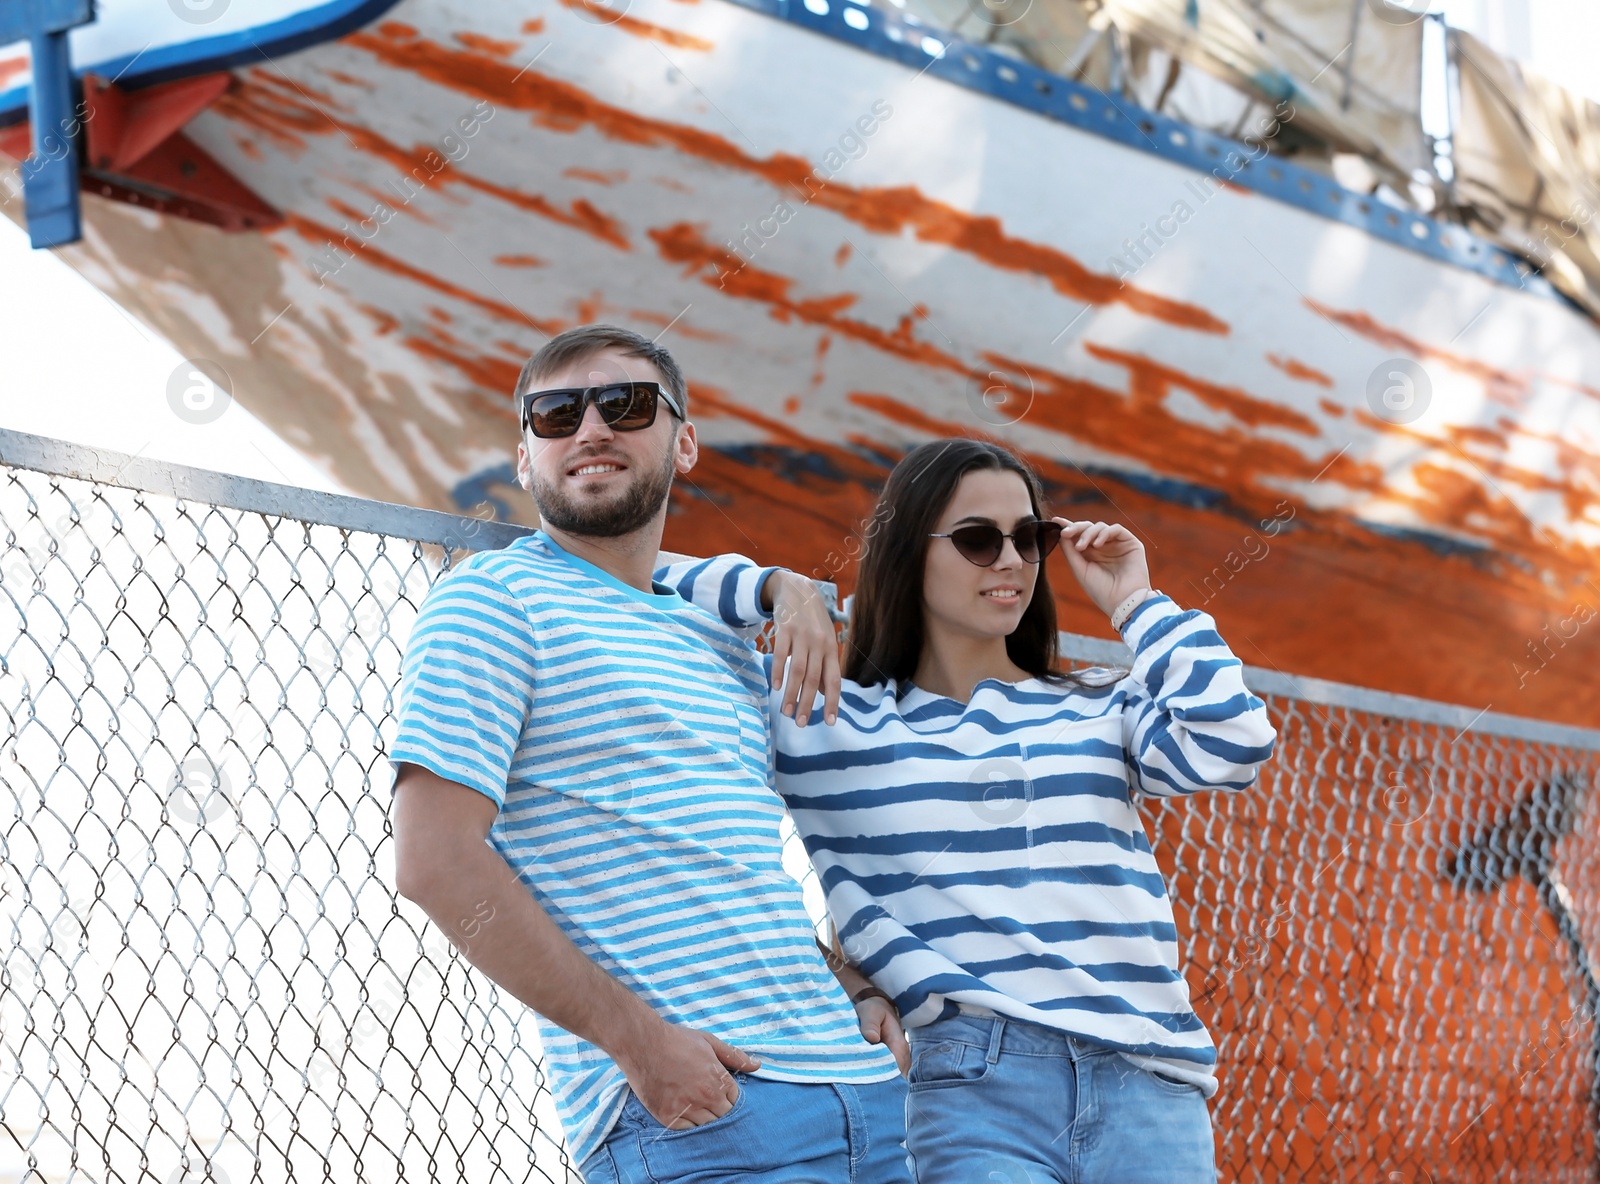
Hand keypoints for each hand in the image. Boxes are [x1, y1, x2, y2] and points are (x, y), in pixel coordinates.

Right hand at [615, 1020, 760, 1129]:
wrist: (643, 1043)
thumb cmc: (677, 1040)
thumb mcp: (709, 1042)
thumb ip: (734, 1056)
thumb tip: (758, 1065)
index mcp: (718, 1080)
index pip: (735, 1101)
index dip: (728, 1097)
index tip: (720, 1092)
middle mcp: (705, 1098)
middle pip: (723, 1117)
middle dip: (719, 1110)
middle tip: (707, 1101)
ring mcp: (687, 1109)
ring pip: (706, 1127)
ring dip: (705, 1119)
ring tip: (696, 1106)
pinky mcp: (668, 1117)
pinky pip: (686, 1132)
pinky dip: (688, 1125)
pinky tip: (683, 1113)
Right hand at [767, 571, 842, 725]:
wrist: (797, 588)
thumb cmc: (812, 620)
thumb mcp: (824, 640)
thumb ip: (824, 665)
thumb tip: (826, 693)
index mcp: (830, 649)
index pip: (834, 680)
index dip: (833, 702)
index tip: (830, 722)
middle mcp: (819, 643)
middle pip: (814, 679)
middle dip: (808, 704)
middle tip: (801, 724)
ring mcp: (802, 635)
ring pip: (797, 671)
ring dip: (791, 693)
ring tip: (786, 711)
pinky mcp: (784, 628)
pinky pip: (781, 654)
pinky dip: (777, 671)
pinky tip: (774, 686)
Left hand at [854, 997, 909, 1076]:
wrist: (877, 1012)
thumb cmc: (872, 1011)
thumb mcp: (870, 1011)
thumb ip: (870, 1023)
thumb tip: (872, 1037)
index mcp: (899, 1046)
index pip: (895, 1070)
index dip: (880, 1077)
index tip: (863, 1078)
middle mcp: (903, 1059)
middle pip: (893, 1080)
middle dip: (877, 1084)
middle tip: (857, 1084)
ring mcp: (899, 1065)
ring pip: (890, 1082)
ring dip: (876, 1084)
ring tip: (858, 1084)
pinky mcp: (891, 1068)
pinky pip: (886, 1079)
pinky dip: (875, 1082)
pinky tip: (862, 1083)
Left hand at [1052, 518, 1150, 617]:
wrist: (1123, 602)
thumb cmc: (1101, 590)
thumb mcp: (1080, 570)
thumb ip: (1070, 551)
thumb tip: (1061, 533)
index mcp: (1091, 554)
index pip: (1078, 536)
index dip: (1068, 527)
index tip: (1055, 521)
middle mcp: (1104, 547)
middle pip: (1088, 528)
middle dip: (1075, 528)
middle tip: (1065, 533)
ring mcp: (1117, 544)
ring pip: (1100, 526)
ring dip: (1088, 533)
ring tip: (1081, 547)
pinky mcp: (1130, 543)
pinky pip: (1116, 529)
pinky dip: (1104, 533)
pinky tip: (1097, 544)